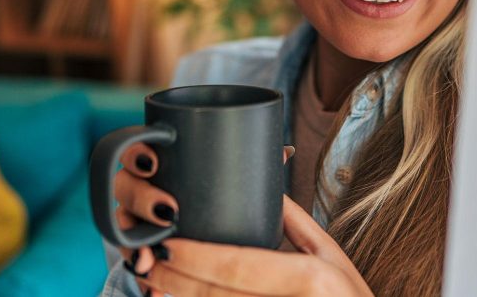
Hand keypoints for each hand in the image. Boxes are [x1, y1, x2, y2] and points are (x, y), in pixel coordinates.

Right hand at [115, 145, 297, 275]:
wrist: (215, 239)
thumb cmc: (222, 199)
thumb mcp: (235, 182)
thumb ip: (254, 165)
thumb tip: (285, 151)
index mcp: (158, 162)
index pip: (134, 147)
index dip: (135, 152)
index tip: (154, 162)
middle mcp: (139, 189)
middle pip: (123, 187)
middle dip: (140, 199)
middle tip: (169, 211)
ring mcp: (135, 221)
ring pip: (122, 227)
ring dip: (132, 242)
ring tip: (148, 258)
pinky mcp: (140, 251)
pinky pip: (133, 261)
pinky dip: (143, 277)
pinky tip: (152, 290)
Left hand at [135, 195, 373, 296]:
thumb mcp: (332, 257)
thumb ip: (295, 224)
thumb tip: (266, 190)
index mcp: (309, 276)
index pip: (239, 265)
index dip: (196, 257)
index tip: (164, 245)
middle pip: (218, 294)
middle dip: (174, 279)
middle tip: (144, 264)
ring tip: (150, 284)